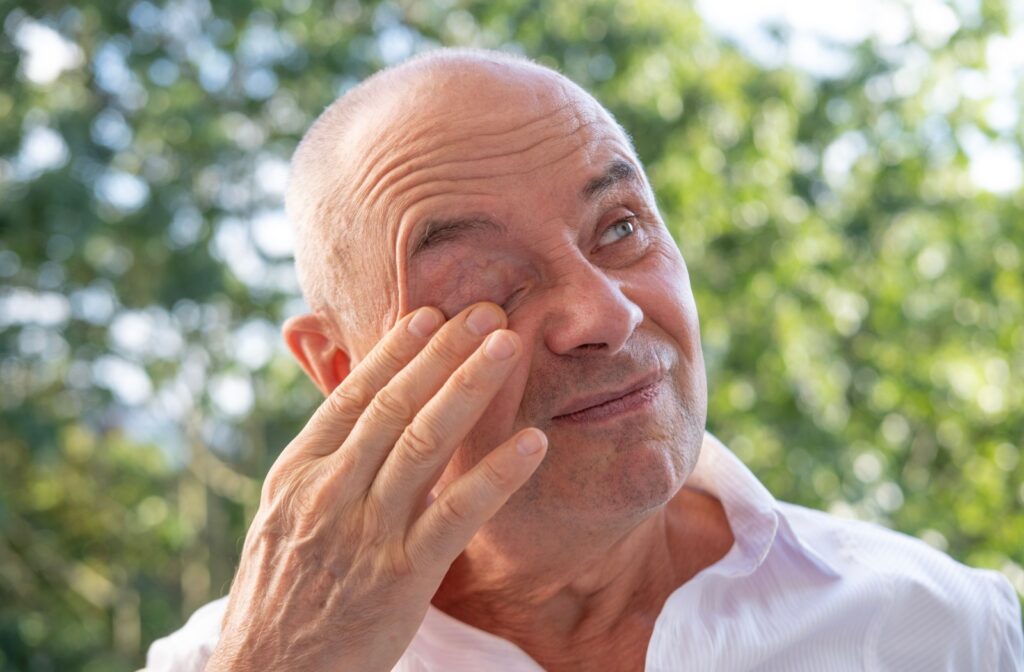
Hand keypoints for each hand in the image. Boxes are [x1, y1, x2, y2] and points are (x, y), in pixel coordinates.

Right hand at [205, 302, 546, 671]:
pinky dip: (495, 475)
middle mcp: (329, 492)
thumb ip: (324, 463)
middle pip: (394, 406)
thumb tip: (364, 411)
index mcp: (298, 472)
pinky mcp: (400, 577)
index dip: (397, 350)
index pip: (353, 396)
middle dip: (444, 352)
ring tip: (507, 345)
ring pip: (423, 444)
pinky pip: (455, 515)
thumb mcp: (284, 517)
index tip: (432, 312)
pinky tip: (532, 443)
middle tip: (487, 310)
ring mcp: (365, 532)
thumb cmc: (283, 594)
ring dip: (469, 387)